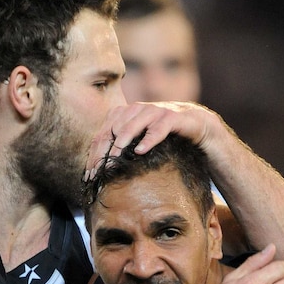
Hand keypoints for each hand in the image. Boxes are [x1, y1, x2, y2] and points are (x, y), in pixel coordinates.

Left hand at [85, 102, 224, 179]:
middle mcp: (136, 109)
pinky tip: (140, 151)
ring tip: (114, 158)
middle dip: (104, 152)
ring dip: (121, 143)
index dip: (94, 154)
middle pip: (113, 130)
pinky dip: (148, 139)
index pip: (103, 134)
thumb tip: (98, 168)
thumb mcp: (139, 137)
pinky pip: (157, 129)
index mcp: (124, 113)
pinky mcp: (171, 117)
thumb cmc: (161, 132)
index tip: (90, 174)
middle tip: (99, 172)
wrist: (193, 123)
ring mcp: (154, 111)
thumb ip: (121, 145)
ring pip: (131, 125)